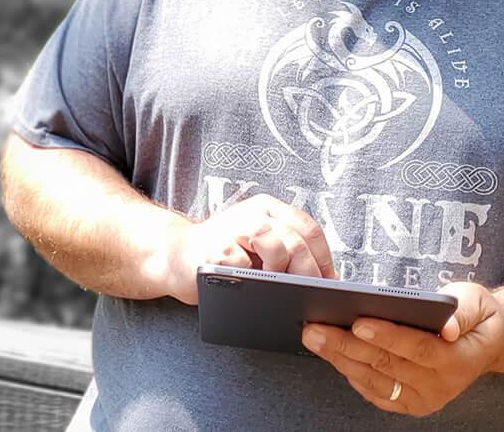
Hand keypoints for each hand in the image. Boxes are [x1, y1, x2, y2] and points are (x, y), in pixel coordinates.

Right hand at [152, 194, 334, 304]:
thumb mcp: (258, 245)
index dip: (324, 259)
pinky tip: (250, 288)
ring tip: (280, 291)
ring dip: (285, 274)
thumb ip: (286, 251)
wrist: (173, 256)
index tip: (329, 283)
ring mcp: (233, 228)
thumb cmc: (223, 255)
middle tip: (310, 296)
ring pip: (278, 247)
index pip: (309, 229)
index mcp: (267, 208)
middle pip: (297, 241)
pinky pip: (247, 267)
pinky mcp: (216, 250)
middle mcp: (253, 212)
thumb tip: (325, 281)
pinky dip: (253, 281)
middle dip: (310, 274)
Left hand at [300, 281, 503, 415]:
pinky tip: (331, 354)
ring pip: (374, 380)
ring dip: (340, 358)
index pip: (417, 347)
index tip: (357, 321)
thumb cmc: (476, 317)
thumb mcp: (477, 302)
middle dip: (347, 344)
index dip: (387, 335)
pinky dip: (350, 373)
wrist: (486, 344)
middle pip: (387, 364)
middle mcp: (440, 387)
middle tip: (315, 328)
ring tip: (314, 337)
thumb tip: (447, 327)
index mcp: (458, 360)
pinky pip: (374, 392)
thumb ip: (462, 312)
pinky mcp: (409, 403)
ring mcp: (423, 399)